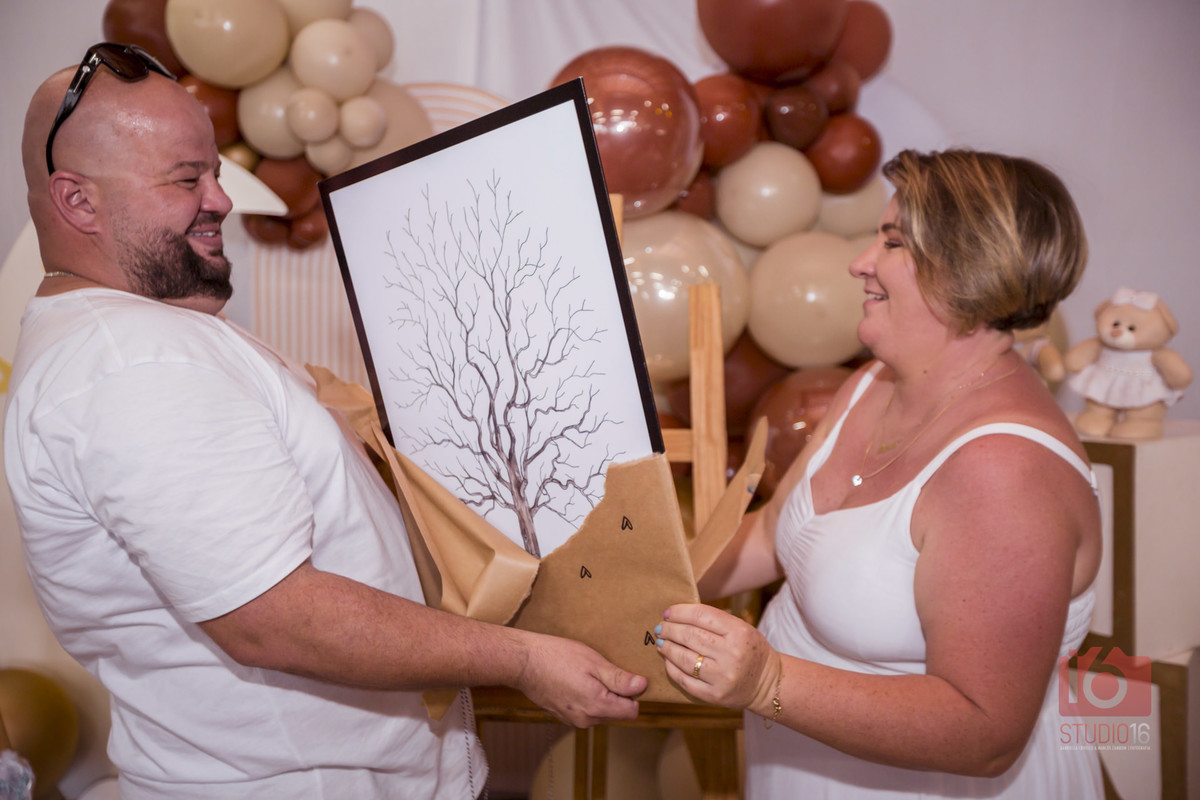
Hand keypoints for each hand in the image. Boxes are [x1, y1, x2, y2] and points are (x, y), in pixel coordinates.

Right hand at [516, 633, 646, 726]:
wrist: (524, 662)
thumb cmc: (558, 657)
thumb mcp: (594, 662)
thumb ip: (619, 679)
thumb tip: (642, 686)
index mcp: (597, 706)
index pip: (631, 712)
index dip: (633, 693)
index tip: (624, 677)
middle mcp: (586, 719)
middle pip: (617, 712)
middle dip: (616, 694)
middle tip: (602, 671)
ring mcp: (573, 720)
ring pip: (601, 711)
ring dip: (601, 696)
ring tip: (586, 674)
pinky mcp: (564, 716)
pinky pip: (586, 711)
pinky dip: (587, 698)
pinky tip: (575, 680)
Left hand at [656, 603, 780, 715]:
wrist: (768, 683)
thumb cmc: (750, 650)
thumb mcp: (742, 628)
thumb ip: (714, 621)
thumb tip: (678, 615)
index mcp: (739, 632)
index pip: (701, 615)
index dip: (680, 612)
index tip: (668, 613)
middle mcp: (731, 654)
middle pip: (690, 636)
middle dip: (670, 630)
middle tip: (660, 627)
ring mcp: (722, 677)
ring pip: (684, 658)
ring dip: (667, 648)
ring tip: (661, 642)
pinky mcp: (714, 695)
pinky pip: (685, 680)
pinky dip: (672, 668)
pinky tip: (668, 660)